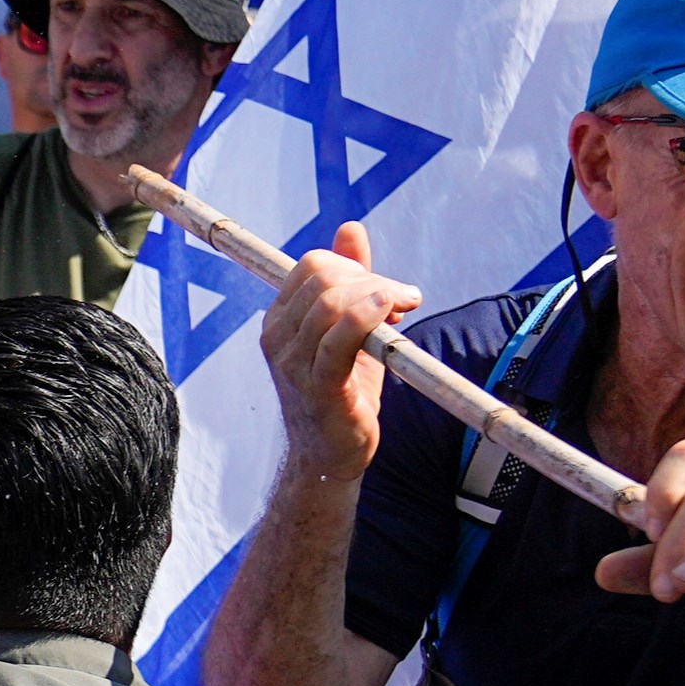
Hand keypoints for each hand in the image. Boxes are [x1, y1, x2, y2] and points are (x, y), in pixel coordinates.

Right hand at [257, 224, 414, 489]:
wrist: (332, 455)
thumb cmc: (342, 391)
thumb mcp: (346, 330)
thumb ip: (350, 279)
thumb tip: (351, 229)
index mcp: (280, 320)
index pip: (312, 266)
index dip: (354, 267)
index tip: (386, 289)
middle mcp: (278, 337)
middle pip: (323, 277)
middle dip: (372, 278)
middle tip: (405, 299)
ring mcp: (294, 363)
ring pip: (332, 302)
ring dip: (379, 294)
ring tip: (406, 306)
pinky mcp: (318, 387)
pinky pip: (340, 338)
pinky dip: (366, 315)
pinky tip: (390, 309)